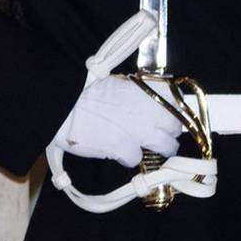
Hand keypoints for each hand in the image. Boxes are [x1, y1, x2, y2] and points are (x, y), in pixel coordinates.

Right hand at [56, 11, 181, 167]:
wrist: (61, 103)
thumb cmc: (84, 89)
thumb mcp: (118, 82)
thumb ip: (140, 91)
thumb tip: (151, 103)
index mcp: (150, 89)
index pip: (180, 103)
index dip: (175, 112)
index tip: (168, 116)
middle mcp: (152, 109)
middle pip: (175, 128)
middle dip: (166, 131)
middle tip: (152, 132)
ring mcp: (140, 131)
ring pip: (165, 147)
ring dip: (153, 147)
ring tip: (139, 145)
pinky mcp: (125, 148)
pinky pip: (136, 159)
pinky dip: (127, 156)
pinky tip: (116, 149)